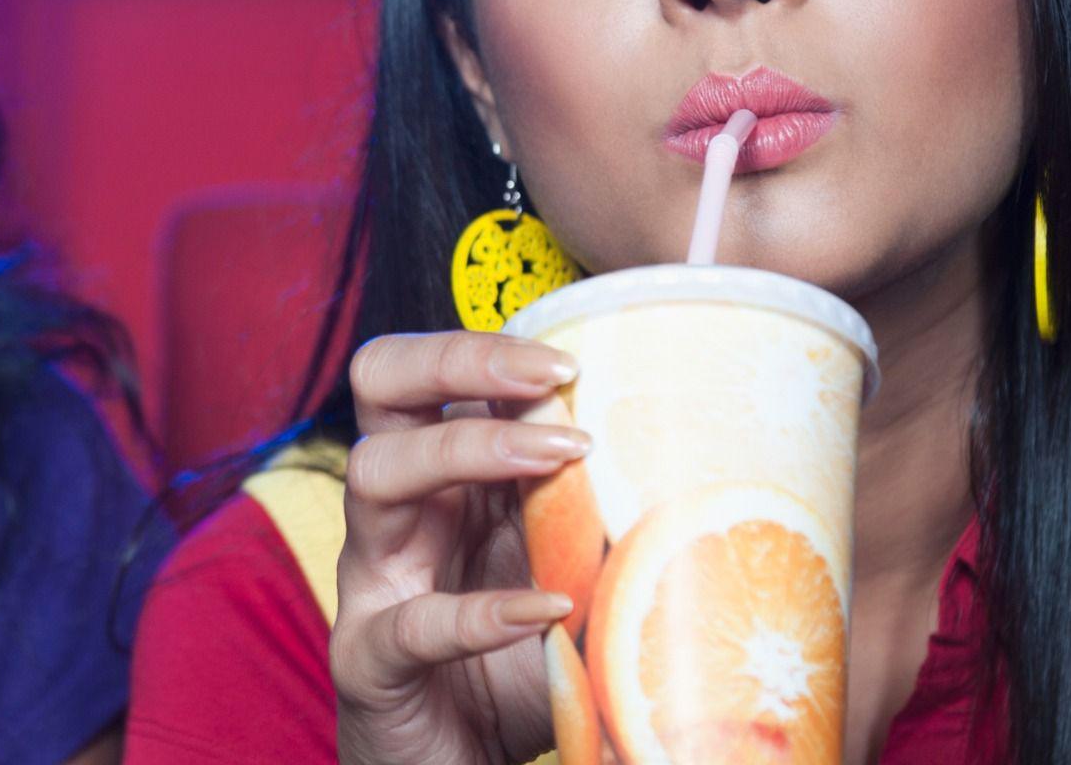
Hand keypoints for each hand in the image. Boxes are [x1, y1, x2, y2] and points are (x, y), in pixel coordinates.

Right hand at [331, 331, 586, 764]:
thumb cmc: (518, 662)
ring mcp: (374, 580)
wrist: (458, 764)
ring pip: (375, 473)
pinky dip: (479, 613)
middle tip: (547, 377)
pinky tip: (546, 610)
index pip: (426, 371)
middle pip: (378, 383)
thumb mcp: (567, 570)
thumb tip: (702, 457)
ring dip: (467, 449)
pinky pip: (409, 623)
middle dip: (457, 358)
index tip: (572, 359)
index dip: (486, 347)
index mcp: (440, 477)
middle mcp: (396, 510)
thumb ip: (597, 518)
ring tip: (561, 459)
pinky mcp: (368, 658)